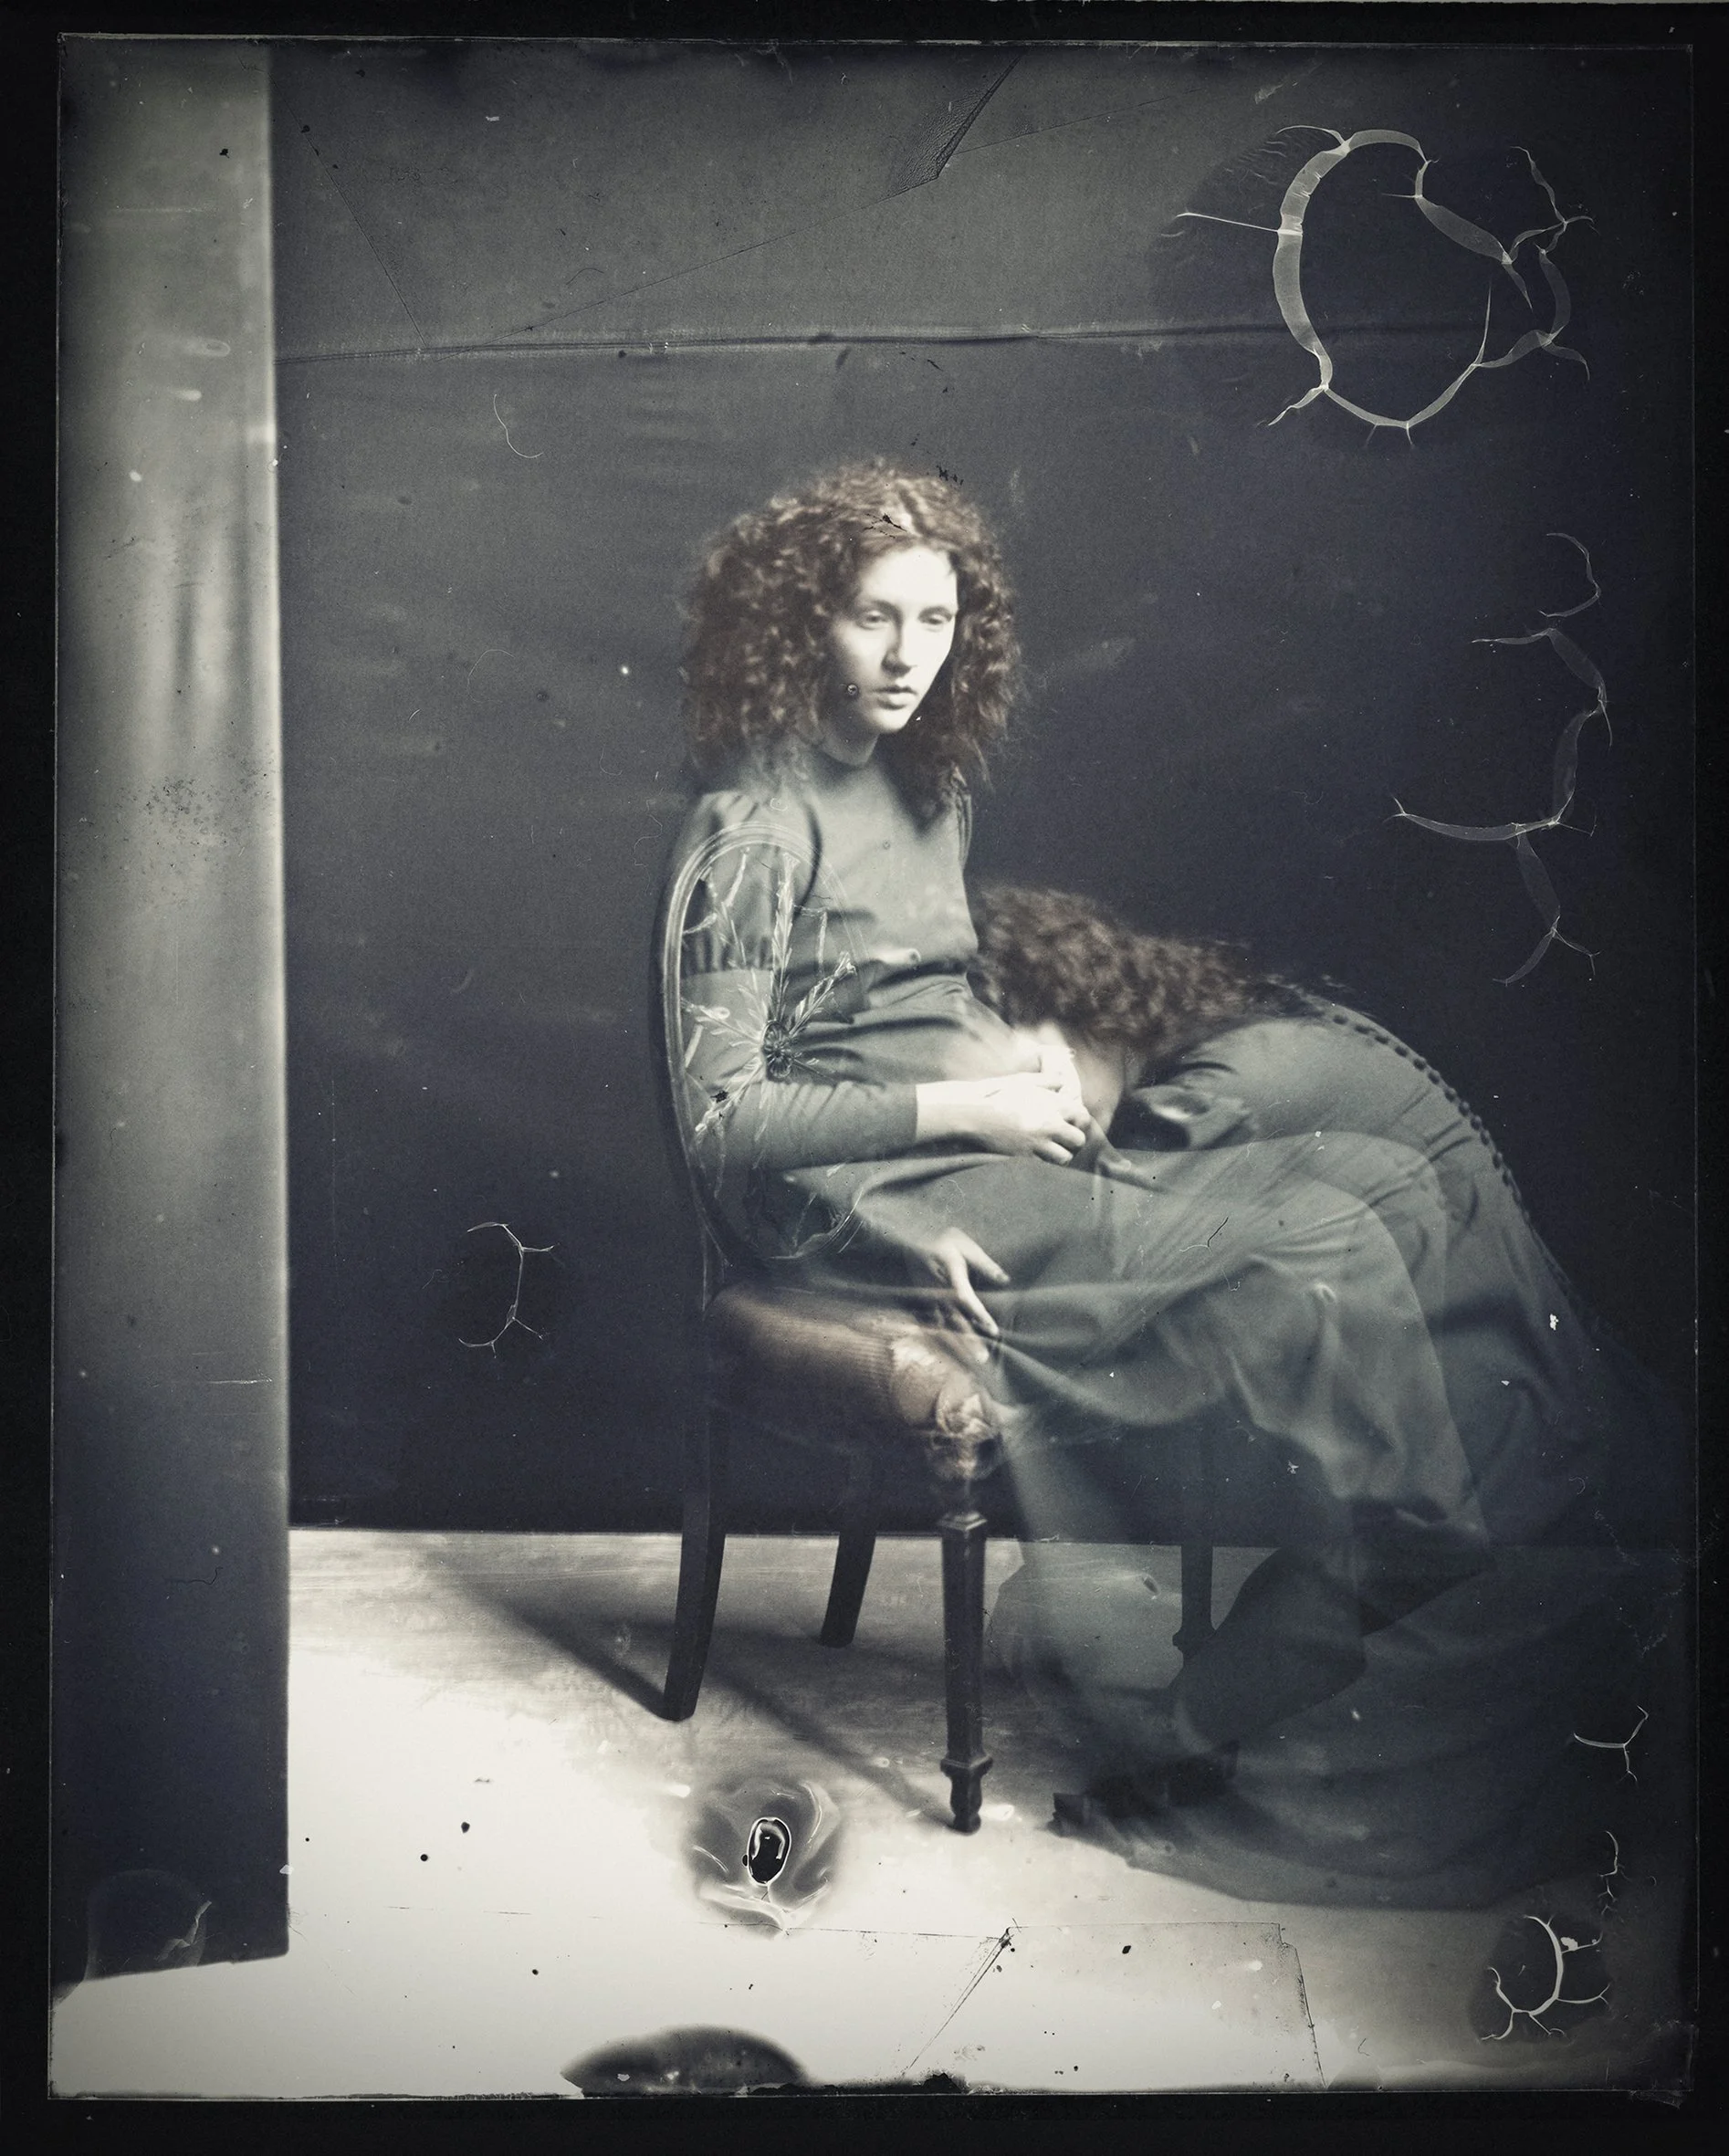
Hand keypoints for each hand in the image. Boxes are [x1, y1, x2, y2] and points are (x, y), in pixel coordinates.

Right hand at [915, 1070, 1088, 1162]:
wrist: (978, 1115)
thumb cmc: (1000, 1095)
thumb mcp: (1024, 1082)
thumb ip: (1047, 1080)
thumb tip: (1063, 1080)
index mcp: (1053, 1105)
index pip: (1083, 1116)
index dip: (1080, 1121)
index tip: (1073, 1122)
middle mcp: (1050, 1124)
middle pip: (1078, 1139)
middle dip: (1075, 1141)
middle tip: (1068, 1140)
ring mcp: (1039, 1141)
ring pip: (1065, 1157)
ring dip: (1062, 1154)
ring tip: (1056, 1150)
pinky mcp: (1027, 1155)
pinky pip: (1046, 1163)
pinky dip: (1047, 1160)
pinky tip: (1040, 1154)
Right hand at [918, 1228, 1008, 1353]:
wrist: (906, 1239)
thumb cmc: (940, 1241)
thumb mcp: (963, 1244)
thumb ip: (984, 1263)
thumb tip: (1005, 1280)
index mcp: (950, 1274)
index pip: (966, 1299)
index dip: (979, 1316)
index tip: (993, 1332)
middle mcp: (938, 1291)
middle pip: (954, 1320)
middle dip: (968, 1341)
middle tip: (982, 1360)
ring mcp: (927, 1299)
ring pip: (943, 1326)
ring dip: (956, 1344)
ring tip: (970, 1362)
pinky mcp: (919, 1303)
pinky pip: (930, 1326)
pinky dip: (939, 1340)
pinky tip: (949, 1355)